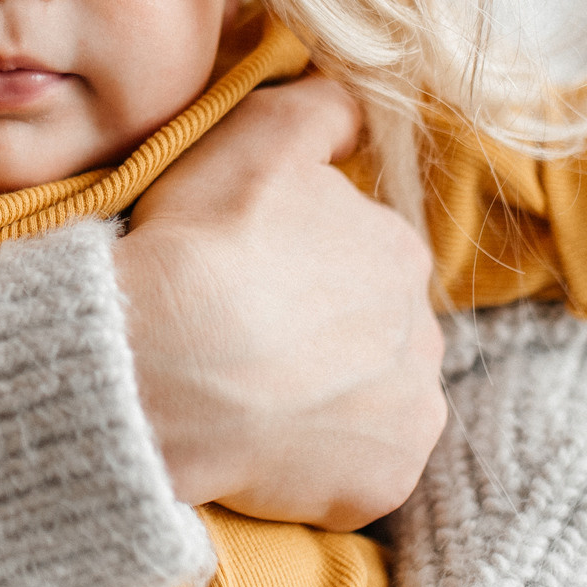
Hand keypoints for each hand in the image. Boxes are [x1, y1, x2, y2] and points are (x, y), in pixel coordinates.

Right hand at [116, 75, 444, 528]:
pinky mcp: (381, 485)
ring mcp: (408, 414)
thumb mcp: (256, 139)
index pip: (361, 258)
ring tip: (250, 398)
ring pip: (372, 403)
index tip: (249, 279)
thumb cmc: (204, 248)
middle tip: (246, 340)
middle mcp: (425, 332)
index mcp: (399, 251)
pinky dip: (318, 466)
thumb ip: (320, 110)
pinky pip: (356, 475)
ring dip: (327, 401)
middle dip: (324, 336)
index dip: (302, 268)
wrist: (161, 365)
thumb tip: (358, 101)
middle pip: (372, 332)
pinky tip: (263, 447)